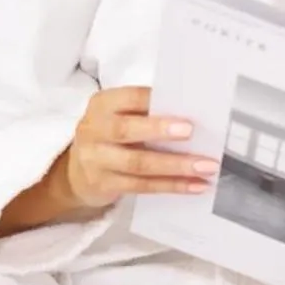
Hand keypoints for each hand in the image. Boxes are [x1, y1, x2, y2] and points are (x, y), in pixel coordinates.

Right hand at [56, 86, 218, 210]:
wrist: (78, 173)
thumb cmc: (112, 136)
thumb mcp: (121, 116)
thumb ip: (147, 112)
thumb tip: (194, 112)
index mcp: (102, 105)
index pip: (129, 98)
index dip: (154, 101)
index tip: (181, 103)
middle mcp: (94, 130)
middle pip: (126, 130)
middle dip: (160, 130)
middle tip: (191, 131)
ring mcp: (96, 160)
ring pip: (138, 163)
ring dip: (176, 165)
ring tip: (207, 166)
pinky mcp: (105, 185)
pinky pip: (143, 186)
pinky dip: (172, 185)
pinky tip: (196, 185)